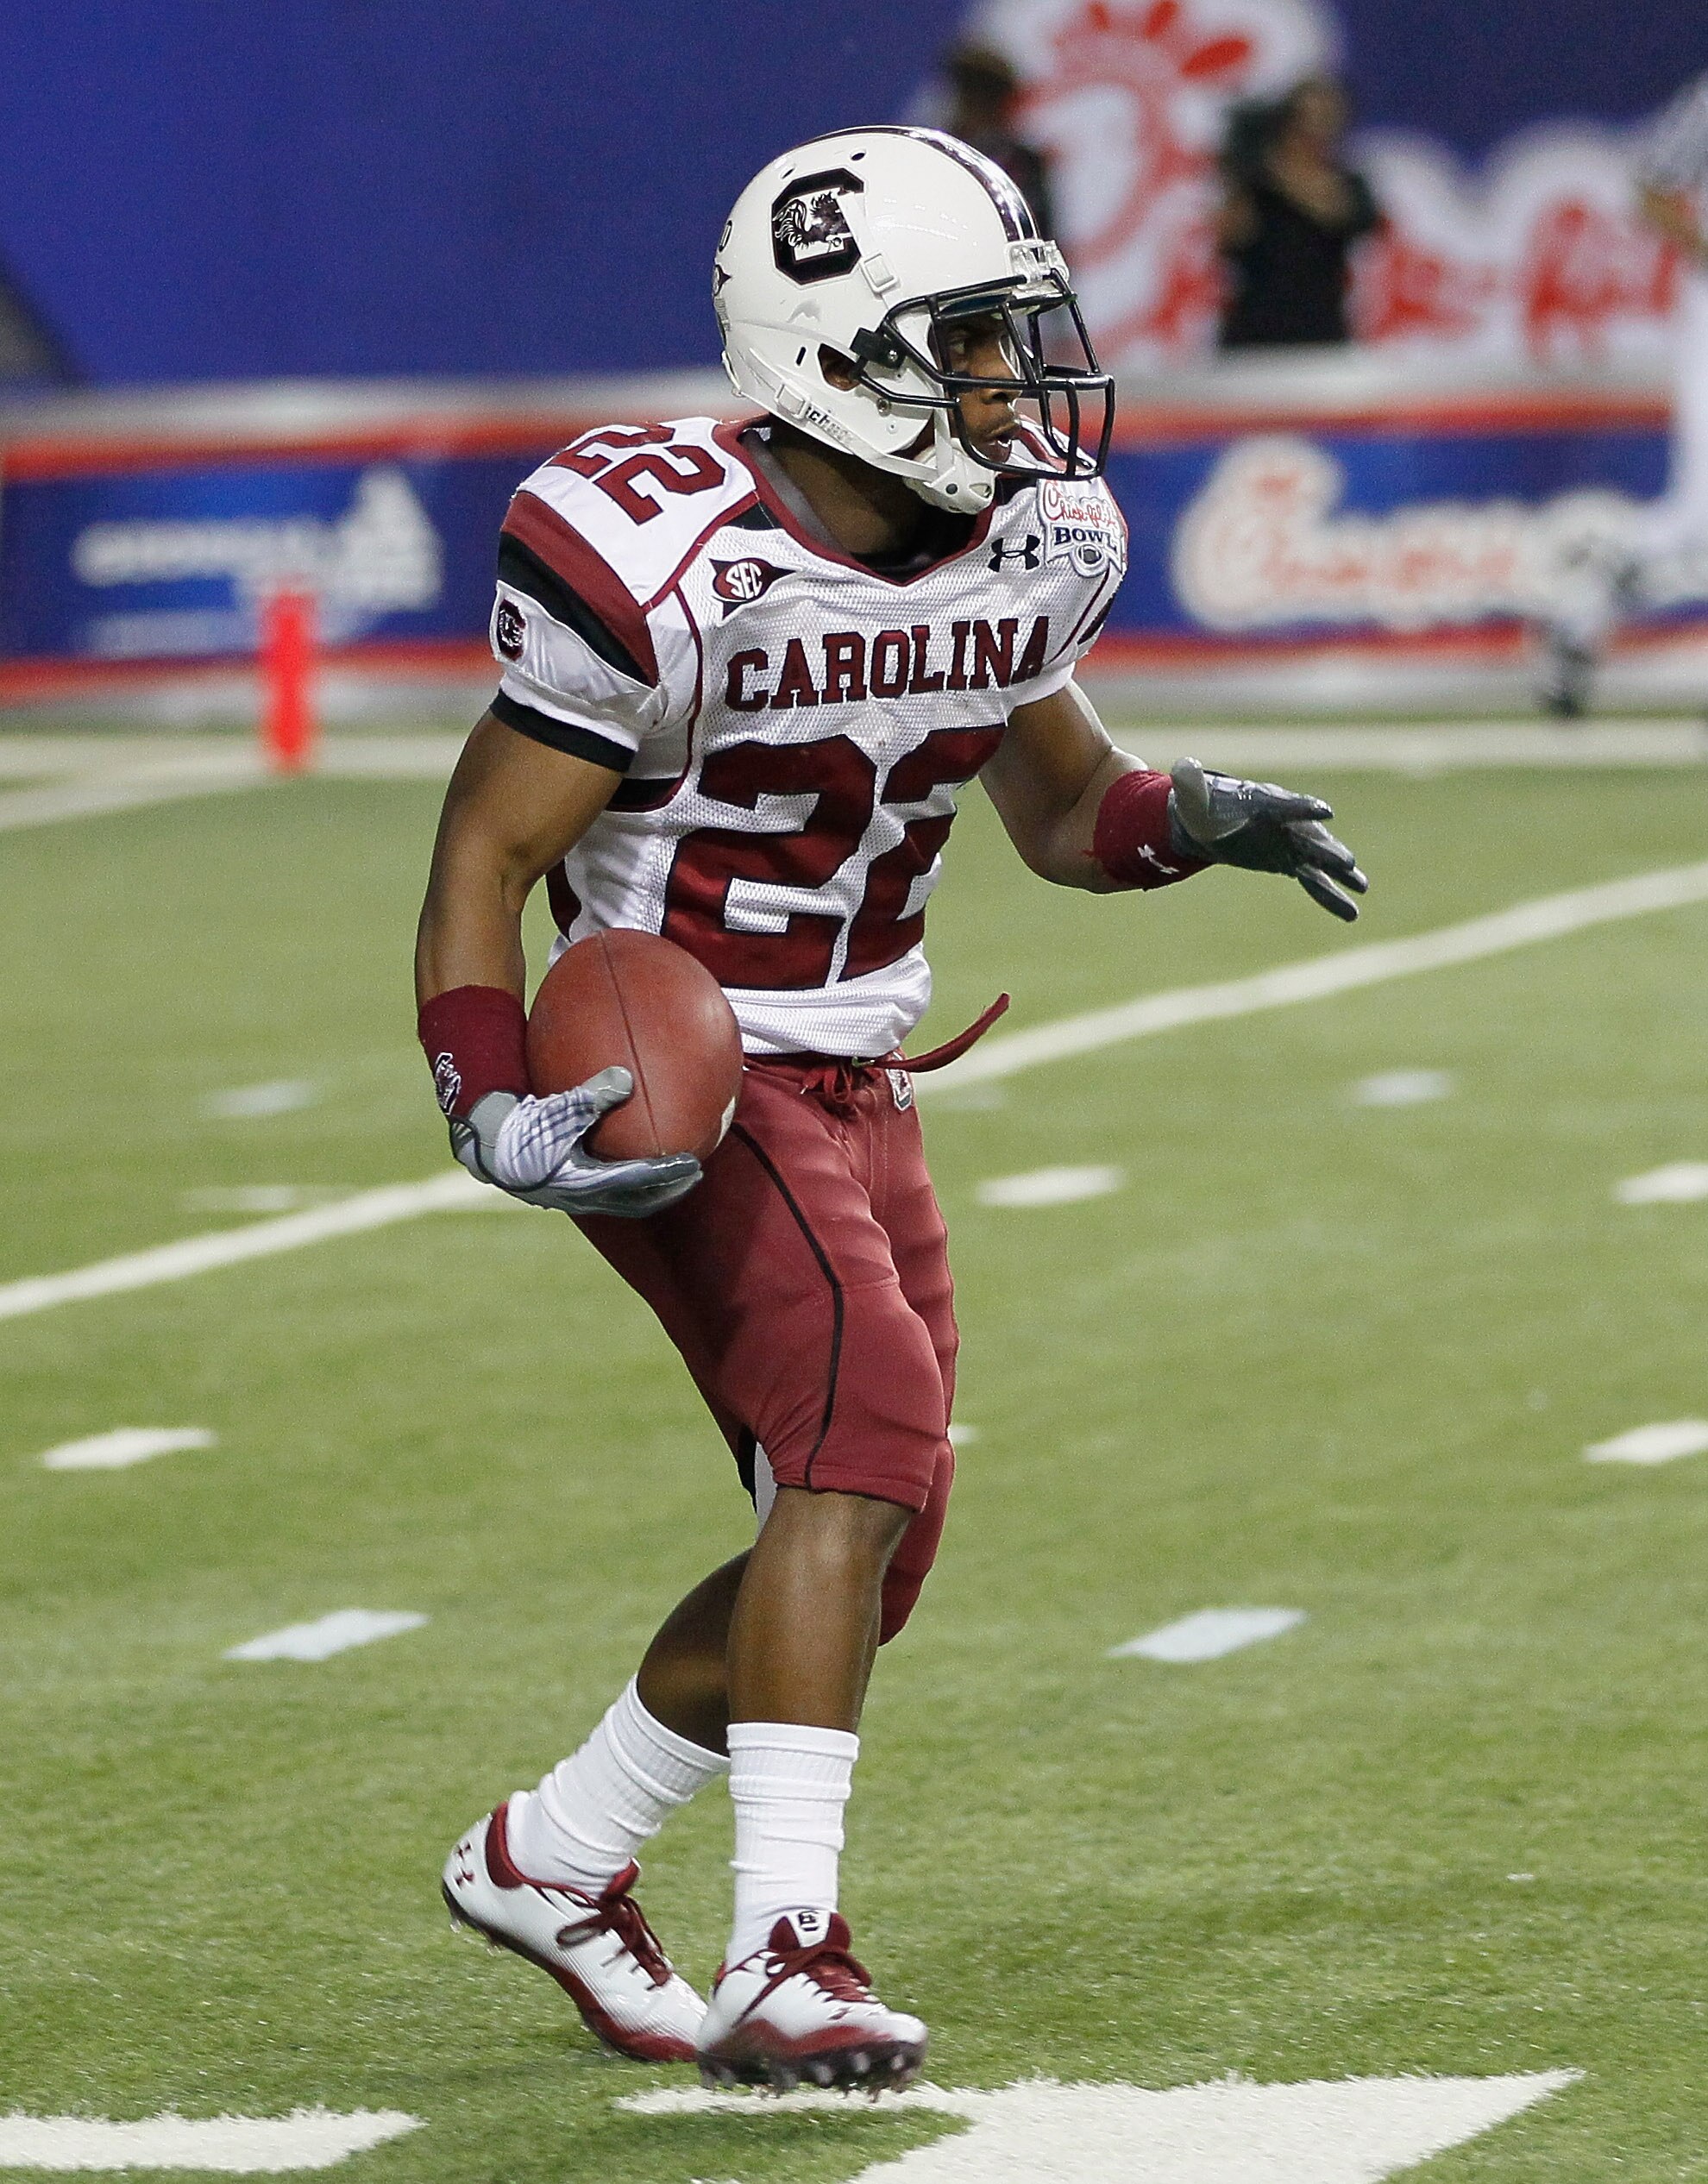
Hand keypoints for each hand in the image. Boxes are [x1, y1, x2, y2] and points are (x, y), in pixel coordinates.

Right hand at [450, 1068, 701, 1217]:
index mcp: (580, 1182)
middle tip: (693, 1175)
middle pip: (633, 1200)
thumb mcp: (553, 1108)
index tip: (693, 1164)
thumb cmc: (515, 1124)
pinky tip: (625, 1148)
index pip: (635, 1182)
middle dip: (665, 1191)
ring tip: (670, 1172)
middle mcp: (578, 1195)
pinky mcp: (559, 1182)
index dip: (666, 1175)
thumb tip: (626, 1077)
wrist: (477, 1141)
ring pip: (617, 1197)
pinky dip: (621, 1172)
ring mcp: (568, 1193)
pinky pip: (600, 1180)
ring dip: (646, 1188)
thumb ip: (590, 1095)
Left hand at [1168, 758, 1368, 921]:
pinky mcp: (1290, 862)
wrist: (1211, 822)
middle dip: (1327, 849)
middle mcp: (1286, 822)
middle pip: (1310, 836)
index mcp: (1265, 803)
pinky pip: (1315, 880)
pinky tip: (1351, 913)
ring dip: (1340, 874)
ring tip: (1362, 887)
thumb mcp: (1192, 796)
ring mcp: (1291, 843)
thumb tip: (1183, 768)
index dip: (1304, 809)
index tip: (1324, 811)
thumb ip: (1191, 784)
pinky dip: (1331, 896)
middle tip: (1347, 861)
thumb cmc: (1203, 806)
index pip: (1287, 805)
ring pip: (1320, 861)